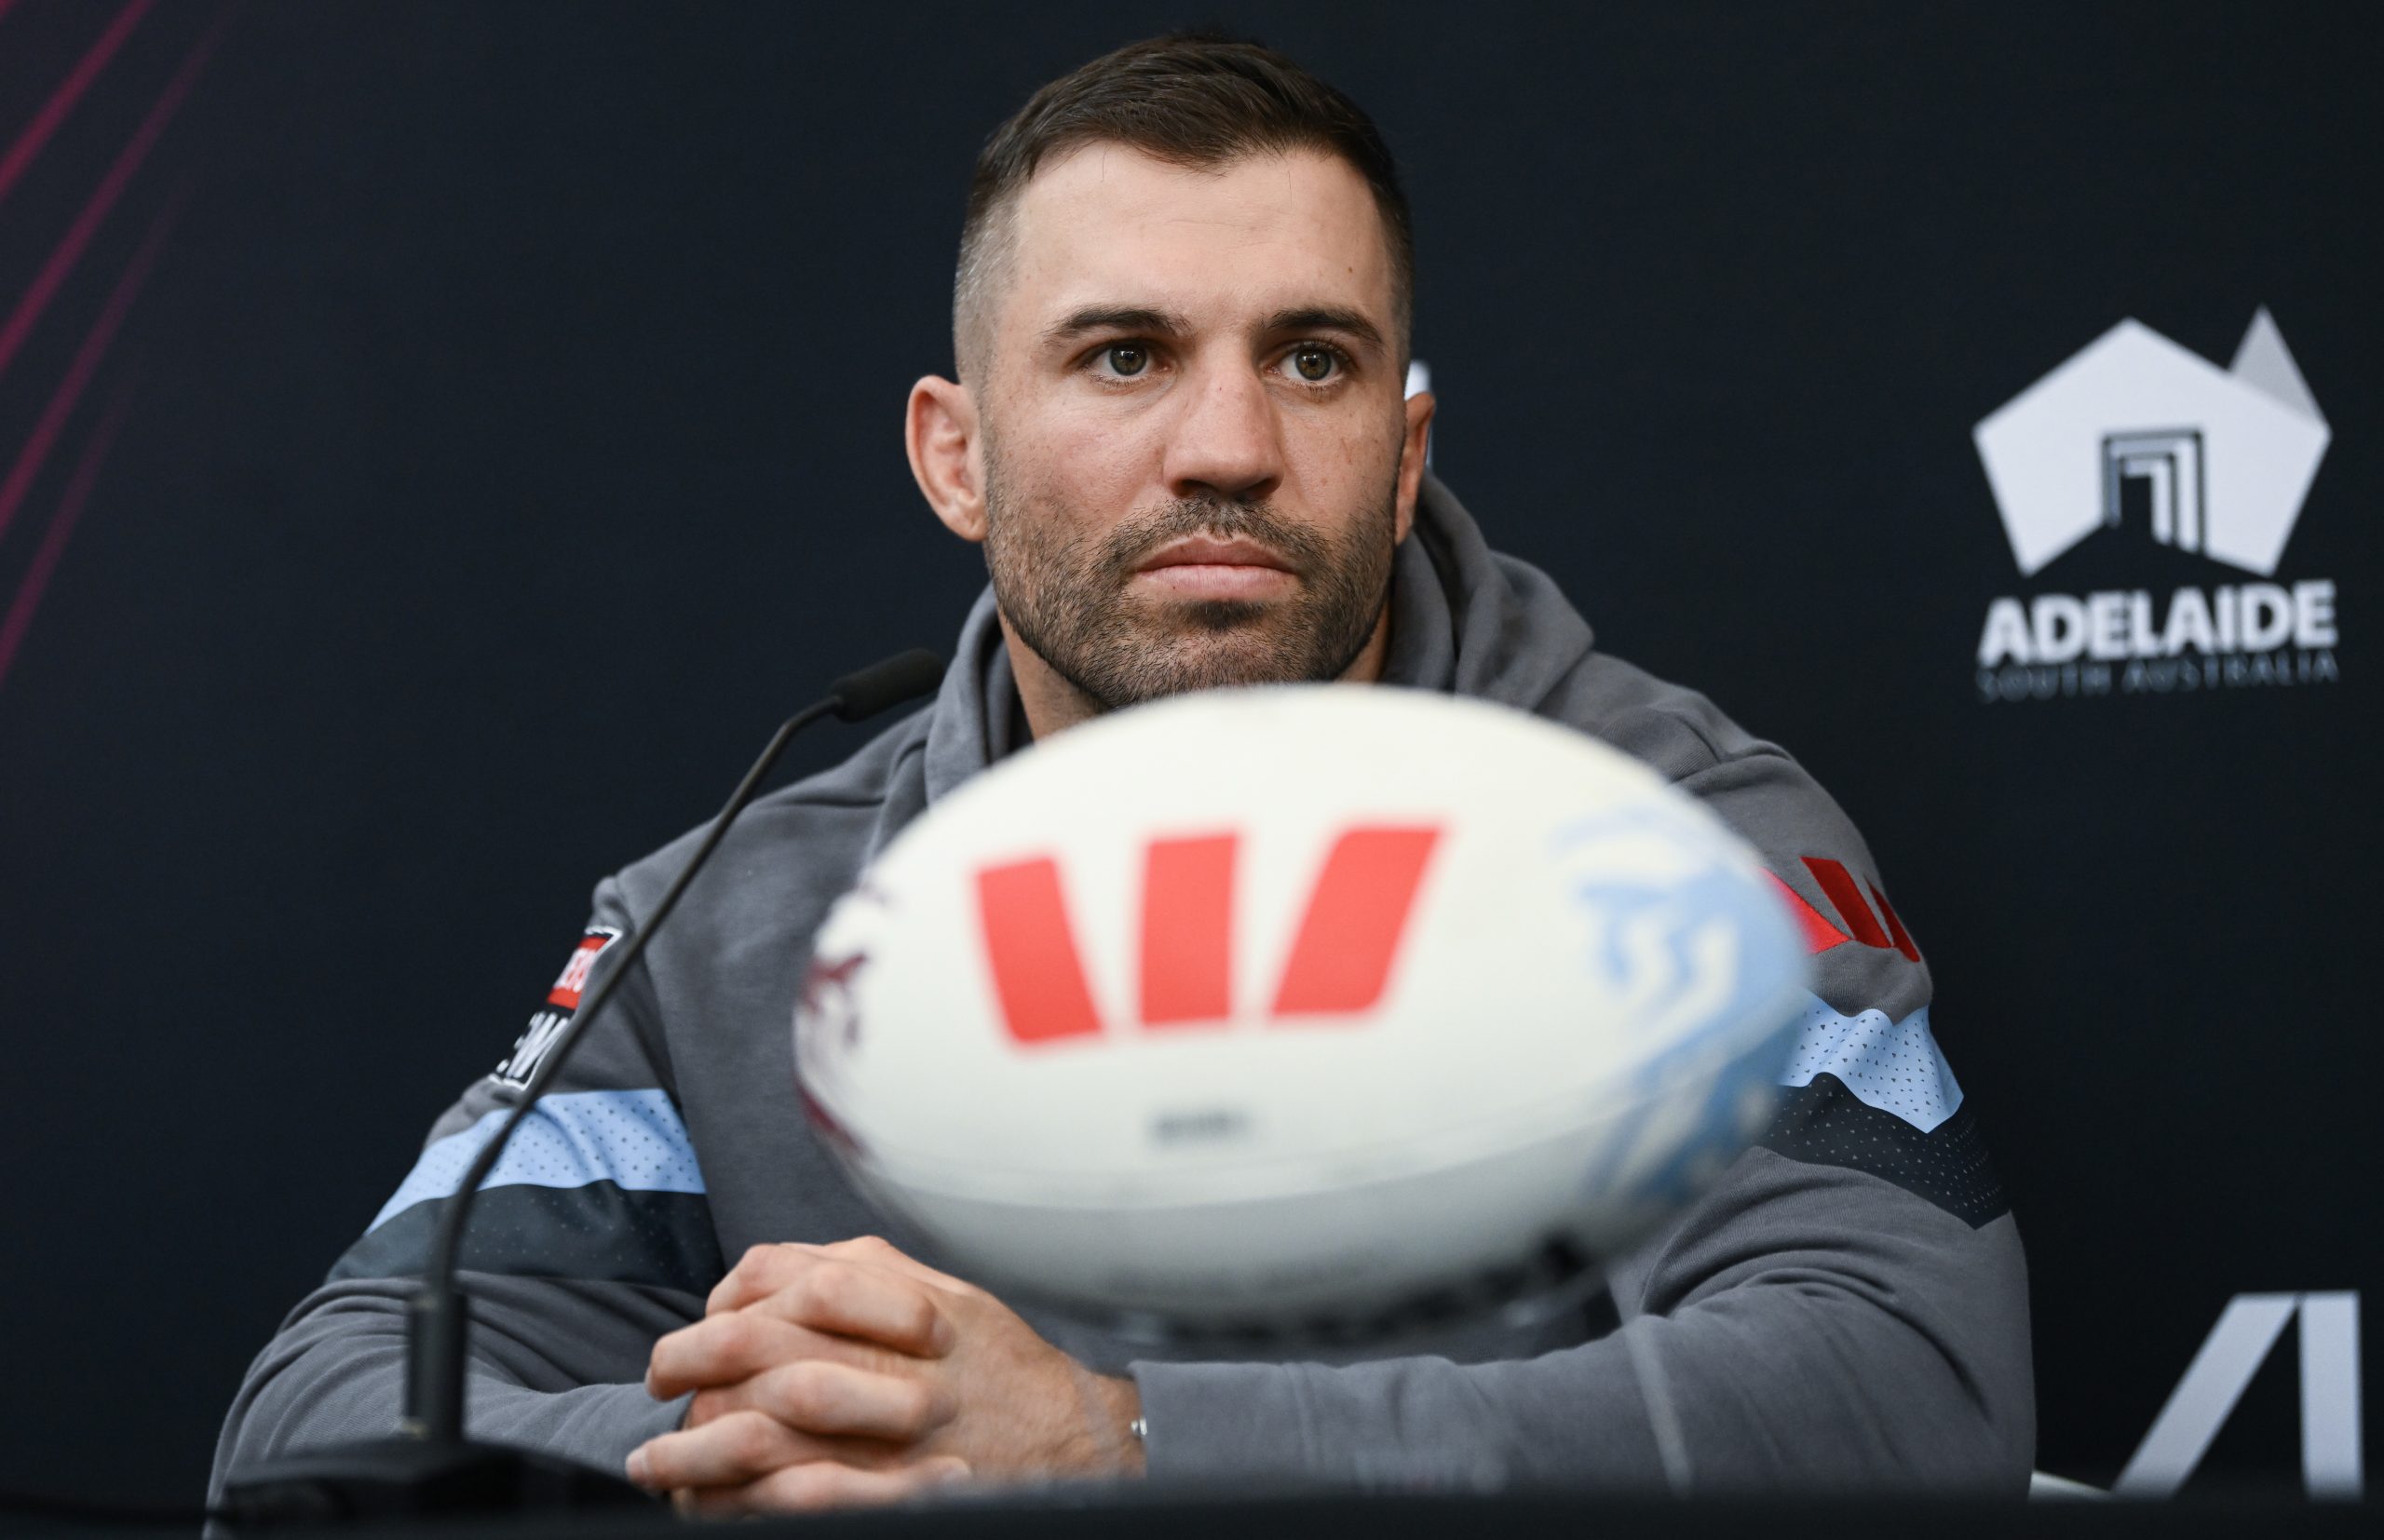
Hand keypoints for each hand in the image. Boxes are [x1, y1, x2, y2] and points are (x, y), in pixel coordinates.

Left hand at [627, 1236, 1142, 1512]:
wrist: (1073, 1443)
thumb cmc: (1000, 1368)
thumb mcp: (948, 1294)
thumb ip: (869, 1270)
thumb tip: (772, 1264)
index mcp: (901, 1300)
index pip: (782, 1278)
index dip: (723, 1298)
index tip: (697, 1322)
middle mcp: (894, 1360)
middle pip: (759, 1345)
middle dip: (687, 1362)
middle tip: (655, 1380)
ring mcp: (890, 1434)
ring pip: (763, 1428)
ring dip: (694, 1444)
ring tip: (654, 1458)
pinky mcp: (891, 1494)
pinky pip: (794, 1499)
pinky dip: (738, 1502)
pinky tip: (707, 1505)